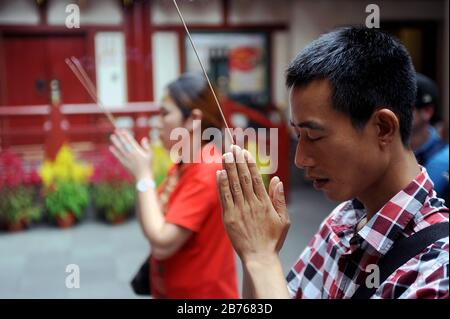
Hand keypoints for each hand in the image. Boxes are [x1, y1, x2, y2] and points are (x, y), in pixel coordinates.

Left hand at [109, 129, 152, 179]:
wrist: (143, 176)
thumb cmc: (148, 165)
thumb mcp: (150, 155)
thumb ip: (147, 146)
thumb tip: (144, 138)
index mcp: (138, 151)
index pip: (131, 141)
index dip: (126, 135)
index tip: (123, 130)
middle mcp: (131, 154)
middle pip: (124, 143)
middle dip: (120, 136)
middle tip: (116, 130)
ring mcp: (127, 159)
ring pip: (120, 149)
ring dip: (116, 142)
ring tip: (112, 136)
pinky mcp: (124, 163)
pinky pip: (118, 156)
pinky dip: (114, 151)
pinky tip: (111, 147)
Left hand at [216, 145, 289, 262]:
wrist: (260, 258)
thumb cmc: (272, 240)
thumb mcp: (283, 220)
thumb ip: (279, 199)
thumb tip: (277, 179)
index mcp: (265, 203)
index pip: (256, 178)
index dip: (249, 163)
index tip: (245, 151)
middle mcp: (252, 204)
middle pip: (243, 177)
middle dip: (237, 161)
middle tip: (233, 147)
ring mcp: (239, 210)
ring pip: (233, 184)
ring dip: (229, 168)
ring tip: (225, 154)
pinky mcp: (229, 218)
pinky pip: (224, 197)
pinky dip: (221, 184)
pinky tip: (219, 172)